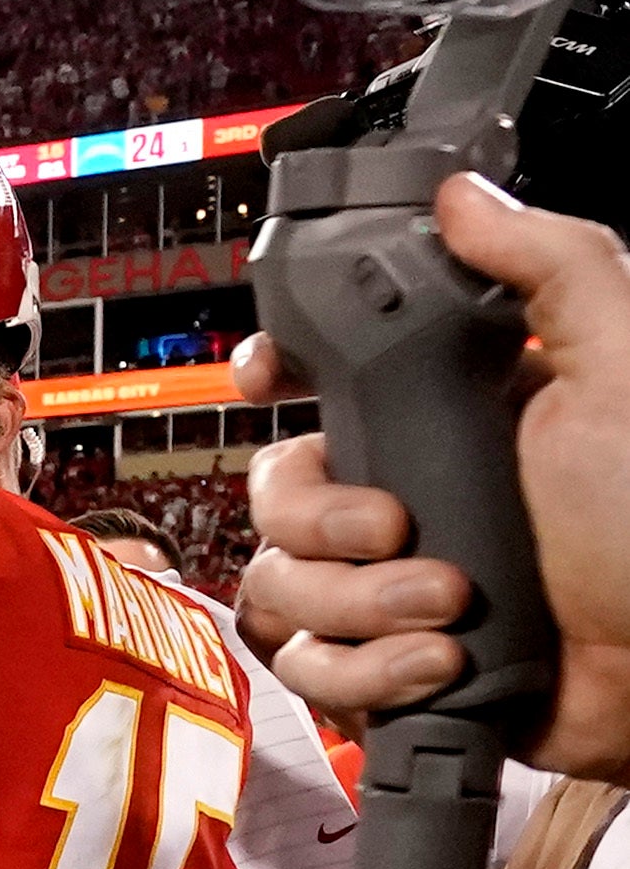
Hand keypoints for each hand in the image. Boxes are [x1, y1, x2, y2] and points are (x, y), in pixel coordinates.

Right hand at [235, 173, 629, 780]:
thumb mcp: (621, 372)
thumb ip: (553, 266)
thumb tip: (465, 195)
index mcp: (439, 419)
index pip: (314, 379)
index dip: (273, 374)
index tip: (274, 379)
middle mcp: (398, 499)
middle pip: (273, 494)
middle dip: (323, 523)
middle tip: (402, 528)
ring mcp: (380, 589)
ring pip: (278, 587)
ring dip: (353, 606)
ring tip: (444, 612)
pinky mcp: (378, 668)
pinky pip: (305, 669)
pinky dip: (363, 674)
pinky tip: (435, 663)